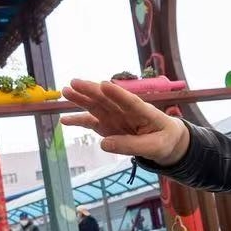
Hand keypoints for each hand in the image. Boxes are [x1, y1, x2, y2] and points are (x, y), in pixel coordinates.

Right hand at [61, 79, 190, 163]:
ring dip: (81, 99)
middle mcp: (126, 111)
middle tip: (75, 83)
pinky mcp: (108, 125)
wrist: (166, 140)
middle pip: (108, 100)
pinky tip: (64, 120)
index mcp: (144, 113)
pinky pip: (92, 123)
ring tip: (66, 91)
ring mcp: (116, 117)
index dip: (118, 94)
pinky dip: (78, 121)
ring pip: (97, 106)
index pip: (130, 102)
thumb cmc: (164, 140)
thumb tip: (103, 144)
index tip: (104, 85)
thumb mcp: (154, 148)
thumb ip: (130, 145)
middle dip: (91, 91)